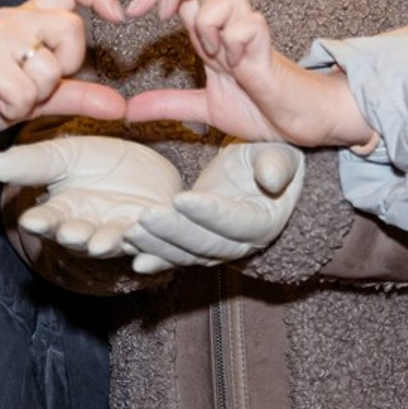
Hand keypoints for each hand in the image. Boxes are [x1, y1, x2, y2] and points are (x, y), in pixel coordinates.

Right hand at [0, 0, 127, 153]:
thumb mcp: (38, 95)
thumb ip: (78, 95)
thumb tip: (119, 106)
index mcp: (28, 17)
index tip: (119, 15)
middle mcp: (14, 18)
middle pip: (72, 28)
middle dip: (66, 65)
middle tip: (37, 83)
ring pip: (51, 68)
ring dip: (34, 95)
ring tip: (7, 95)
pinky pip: (26, 94)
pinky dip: (15, 109)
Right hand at [0, 134, 181, 257]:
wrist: (145, 168)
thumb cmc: (97, 163)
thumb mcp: (64, 156)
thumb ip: (34, 163)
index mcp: (63, 213)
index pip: (47, 220)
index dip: (41, 221)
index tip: (33, 220)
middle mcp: (89, 230)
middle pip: (79, 237)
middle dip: (76, 236)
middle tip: (73, 232)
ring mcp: (121, 235)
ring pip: (113, 243)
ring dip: (109, 242)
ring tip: (107, 238)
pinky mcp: (154, 237)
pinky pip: (153, 248)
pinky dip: (151, 250)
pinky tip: (147, 244)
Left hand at [124, 0, 374, 147]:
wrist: (298, 122)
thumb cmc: (260, 107)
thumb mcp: (204, 107)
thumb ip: (169, 104)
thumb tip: (130, 109)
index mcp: (211, 34)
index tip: (131, 12)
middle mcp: (229, 26)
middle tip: (163, 15)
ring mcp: (250, 34)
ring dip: (209, 22)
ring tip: (213, 55)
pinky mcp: (268, 48)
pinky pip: (249, 25)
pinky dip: (235, 43)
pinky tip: (238, 66)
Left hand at [124, 141, 304, 274]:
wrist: (261, 172)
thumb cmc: (271, 158)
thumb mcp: (279, 154)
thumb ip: (276, 165)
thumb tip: (272, 179)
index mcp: (262, 222)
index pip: (233, 222)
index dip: (207, 213)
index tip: (180, 199)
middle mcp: (238, 244)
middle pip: (202, 243)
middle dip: (172, 231)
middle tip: (147, 217)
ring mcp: (214, 247)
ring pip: (183, 253)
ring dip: (155, 244)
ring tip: (131, 232)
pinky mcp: (195, 243)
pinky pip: (172, 253)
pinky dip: (151, 254)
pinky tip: (129, 250)